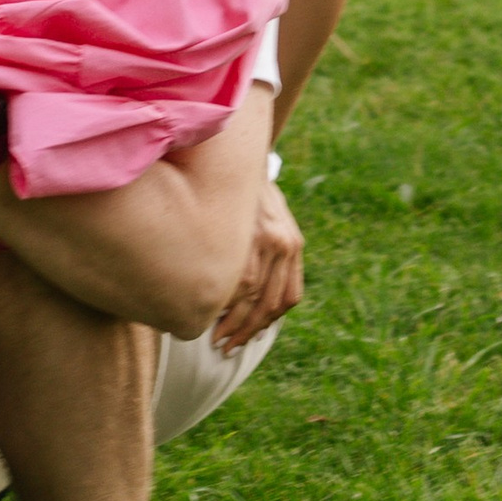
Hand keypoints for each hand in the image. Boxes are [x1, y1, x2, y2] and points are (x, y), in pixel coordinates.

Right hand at [211, 181, 303, 352]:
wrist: (237, 153)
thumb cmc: (247, 188)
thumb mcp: (268, 214)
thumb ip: (268, 247)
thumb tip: (249, 288)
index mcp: (292, 245)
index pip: (288, 297)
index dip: (268, 321)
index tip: (250, 333)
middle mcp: (284, 245)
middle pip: (271, 304)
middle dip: (249, 331)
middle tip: (228, 347)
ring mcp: (265, 241)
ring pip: (254, 298)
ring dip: (235, 324)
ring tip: (216, 338)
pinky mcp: (245, 237)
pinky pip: (239, 282)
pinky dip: (227, 302)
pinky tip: (210, 311)